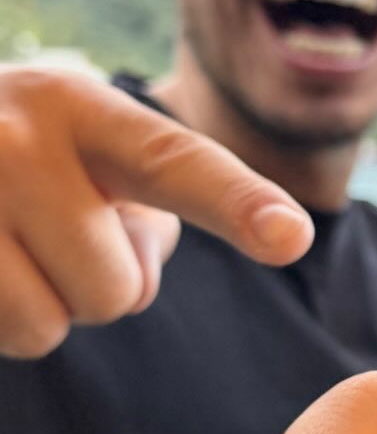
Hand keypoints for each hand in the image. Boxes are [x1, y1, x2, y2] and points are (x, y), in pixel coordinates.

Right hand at [0, 68, 312, 355]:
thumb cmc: (15, 154)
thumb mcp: (78, 143)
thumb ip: (138, 200)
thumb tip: (137, 267)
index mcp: (79, 105)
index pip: (173, 163)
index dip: (238, 202)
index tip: (292, 235)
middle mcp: (15, 139)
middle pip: (118, 290)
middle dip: (99, 285)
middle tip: (51, 236)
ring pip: (48, 329)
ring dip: (40, 311)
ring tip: (8, 249)